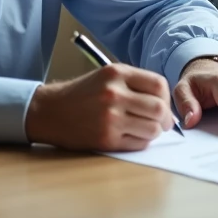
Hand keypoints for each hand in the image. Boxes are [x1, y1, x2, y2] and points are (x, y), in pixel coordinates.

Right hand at [24, 64, 174, 150]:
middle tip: (163, 123)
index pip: (158, 84)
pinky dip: (142, 142)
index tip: (164, 104)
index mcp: (116, 73)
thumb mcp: (106, 76)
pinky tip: (132, 136)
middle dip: (166, 118)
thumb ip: (134, 83)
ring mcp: (110, 118)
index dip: (166, 97)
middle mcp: (114, 94)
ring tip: (145, 129)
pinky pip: (139, 143)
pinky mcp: (106, 139)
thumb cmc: (81, 94)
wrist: (50, 111)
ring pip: (152, 128)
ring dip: (154, 131)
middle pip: (159, 108)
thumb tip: (164, 101)